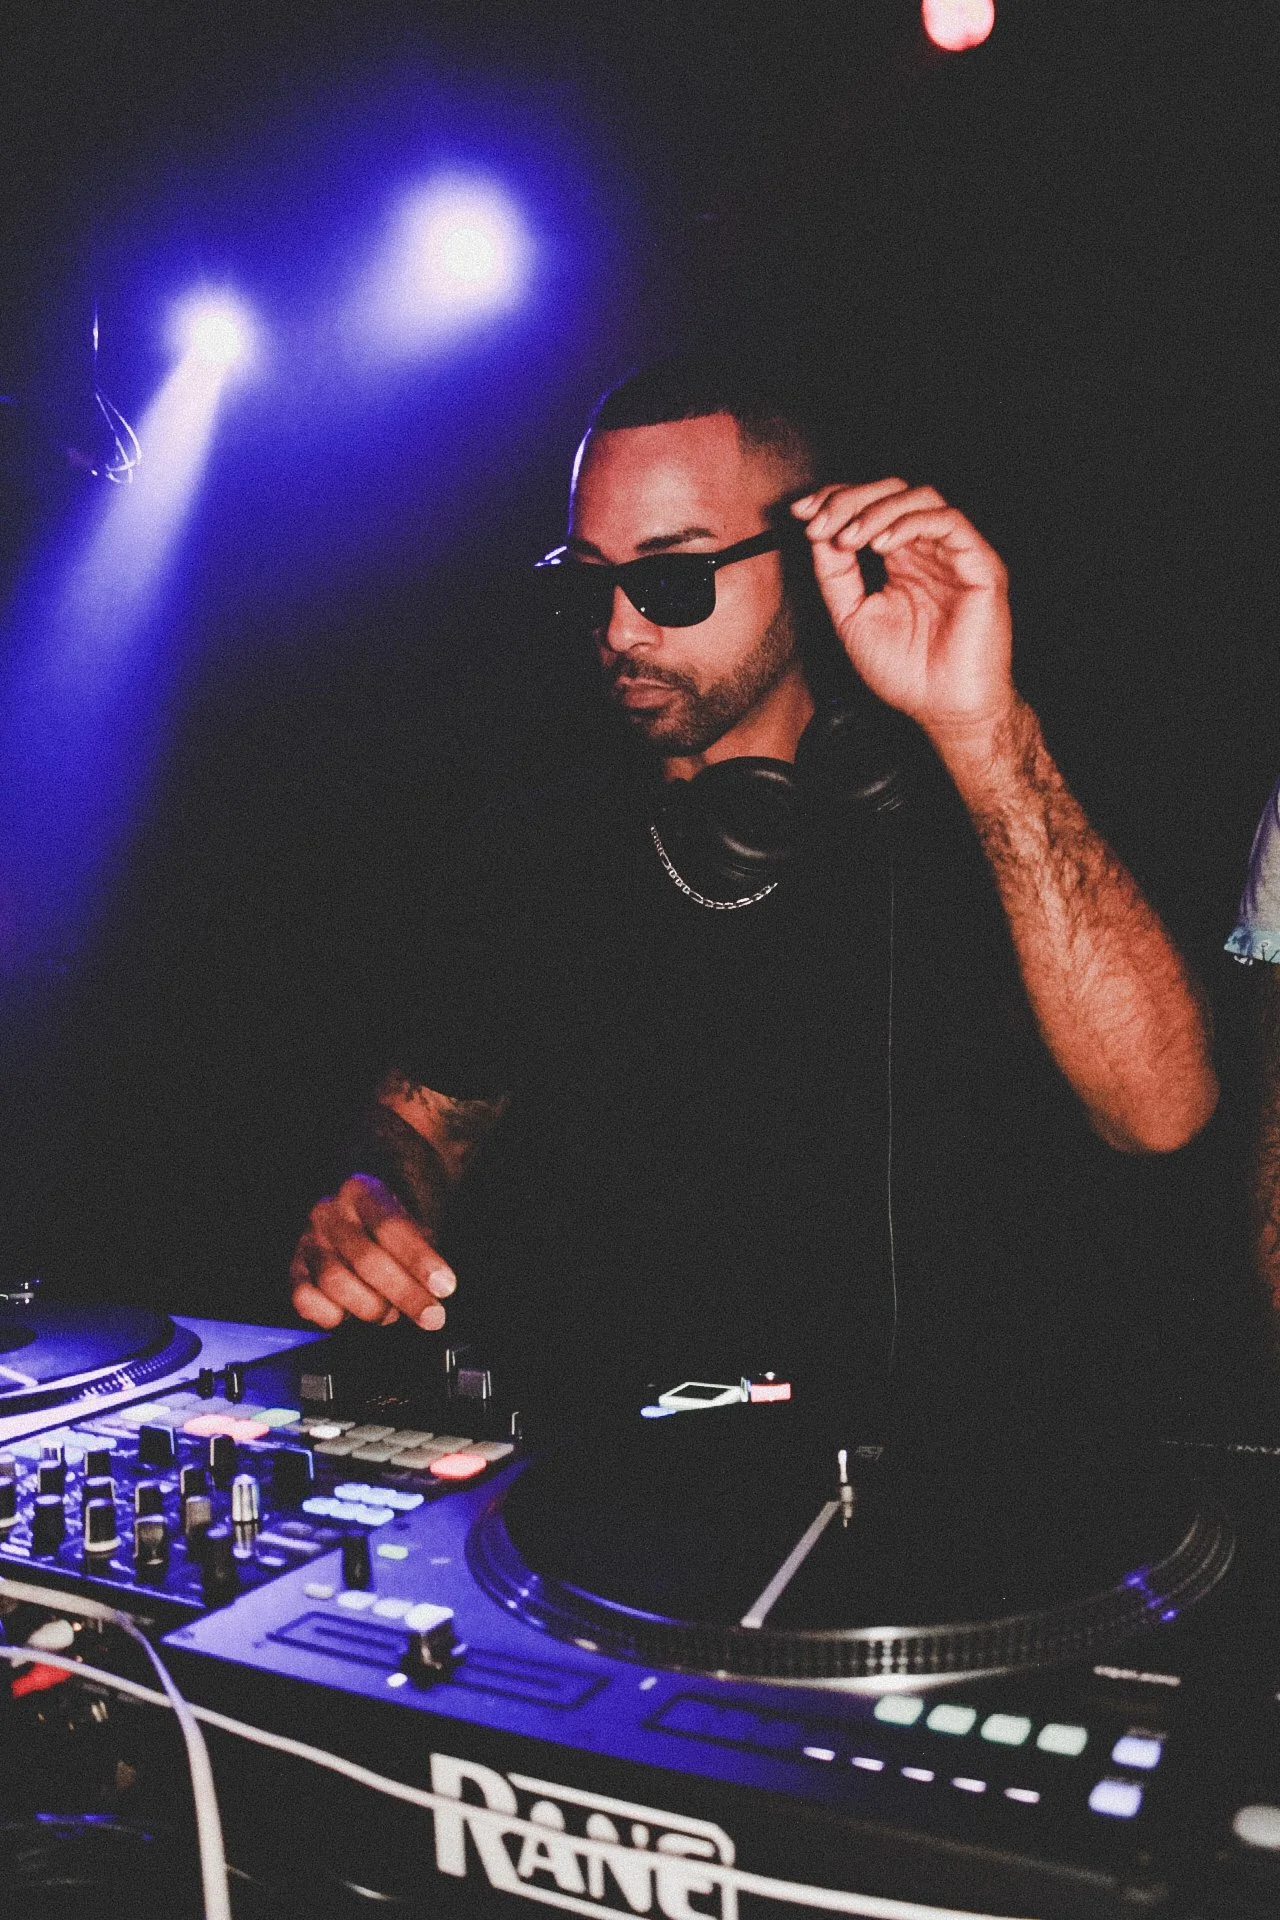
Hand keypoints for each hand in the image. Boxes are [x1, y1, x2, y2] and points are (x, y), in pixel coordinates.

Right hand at [289, 1174, 456, 1330]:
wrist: (356, 1216)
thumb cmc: (390, 1226)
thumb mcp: (413, 1223)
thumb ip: (421, 1250)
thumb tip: (436, 1287)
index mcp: (361, 1191)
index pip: (391, 1227)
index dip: (419, 1260)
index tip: (444, 1286)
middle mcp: (328, 1213)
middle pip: (366, 1259)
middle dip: (404, 1293)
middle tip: (432, 1316)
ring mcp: (307, 1242)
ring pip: (336, 1283)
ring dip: (372, 1307)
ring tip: (392, 1312)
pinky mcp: (294, 1271)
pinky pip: (305, 1300)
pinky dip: (331, 1315)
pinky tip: (350, 1315)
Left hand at [791, 481, 1015, 751]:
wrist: (942, 709)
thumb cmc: (905, 672)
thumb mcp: (851, 616)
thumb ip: (835, 574)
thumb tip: (817, 532)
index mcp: (900, 559)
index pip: (869, 507)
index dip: (834, 501)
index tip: (800, 513)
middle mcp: (926, 550)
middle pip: (890, 492)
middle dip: (848, 499)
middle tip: (820, 523)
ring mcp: (953, 553)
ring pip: (919, 498)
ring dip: (876, 509)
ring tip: (849, 538)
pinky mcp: (979, 563)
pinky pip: (947, 521)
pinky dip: (909, 523)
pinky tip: (880, 544)